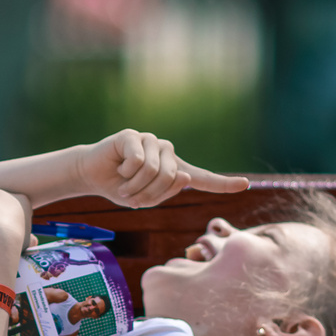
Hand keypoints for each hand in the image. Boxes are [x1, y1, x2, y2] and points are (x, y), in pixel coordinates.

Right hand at [77, 129, 251, 209]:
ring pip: (155, 170)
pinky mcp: (133, 136)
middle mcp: (167, 152)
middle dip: (149, 194)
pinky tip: (117, 167)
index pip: (202, 179)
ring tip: (122, 185)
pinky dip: (125, 172)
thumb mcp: (144, 199)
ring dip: (134, 186)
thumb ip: (165, 192)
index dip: (223, 184)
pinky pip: (138, 160)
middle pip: (172, 178)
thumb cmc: (119, 187)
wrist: (91, 175)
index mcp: (174, 170)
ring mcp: (151, 141)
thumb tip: (184, 175)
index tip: (245, 185)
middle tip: (131, 197)